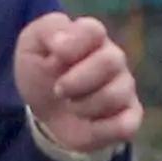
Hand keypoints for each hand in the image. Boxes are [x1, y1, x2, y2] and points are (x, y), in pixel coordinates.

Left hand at [14, 12, 140, 159]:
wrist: (44, 110)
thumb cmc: (41, 71)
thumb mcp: (31, 44)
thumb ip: (48, 30)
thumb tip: (62, 43)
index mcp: (91, 37)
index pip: (93, 30)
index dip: (73, 44)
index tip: (54, 57)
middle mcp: (113, 59)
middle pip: (110, 61)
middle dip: (76, 81)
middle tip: (58, 90)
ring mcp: (124, 87)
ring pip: (115, 95)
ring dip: (84, 106)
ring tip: (71, 107)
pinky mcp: (129, 117)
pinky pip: (125, 125)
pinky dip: (101, 130)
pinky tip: (88, 125)